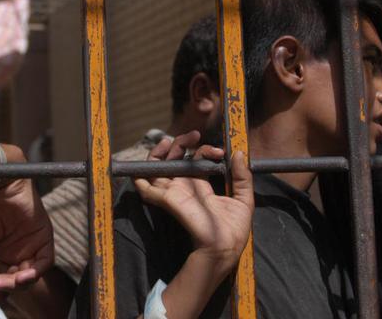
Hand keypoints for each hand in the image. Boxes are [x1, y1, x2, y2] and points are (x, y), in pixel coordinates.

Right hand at [0, 144, 53, 311]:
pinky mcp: (44, 236)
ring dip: (21, 282)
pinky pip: (45, 261)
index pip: (4, 277)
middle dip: (7, 287)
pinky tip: (23, 276)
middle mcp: (20, 249)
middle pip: (18, 278)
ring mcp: (33, 243)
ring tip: (10, 282)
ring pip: (31, 273)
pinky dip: (36, 271)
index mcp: (4, 251)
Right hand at [134, 131, 253, 267]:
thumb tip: (240, 153)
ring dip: (158, 152)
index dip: (204, 149)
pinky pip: (145, 189)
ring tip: (168, 140)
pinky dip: (138, 177)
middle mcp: (184, 186)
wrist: (225, 247)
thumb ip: (242, 176)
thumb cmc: (234, 228)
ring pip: (156, 168)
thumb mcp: (243, 198)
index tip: (219, 151)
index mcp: (200, 185)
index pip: (195, 159)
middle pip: (173, 159)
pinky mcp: (167, 199)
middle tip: (193, 135)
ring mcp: (174, 192)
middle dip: (180, 143)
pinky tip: (146, 164)